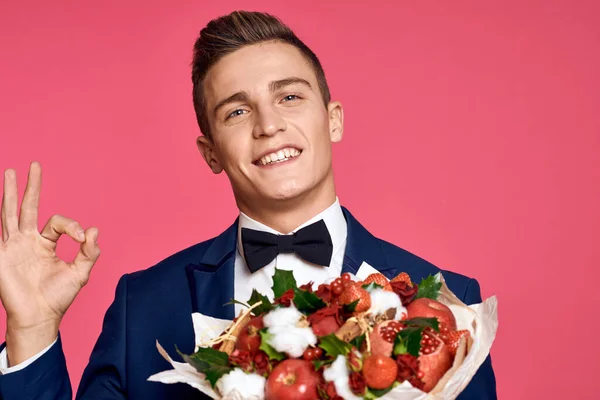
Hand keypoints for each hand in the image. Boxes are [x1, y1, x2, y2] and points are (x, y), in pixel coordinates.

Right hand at [0, 161, 99, 364]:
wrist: (39, 317)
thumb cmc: (58, 297)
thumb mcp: (79, 273)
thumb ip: (89, 252)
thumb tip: (95, 231)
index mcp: (45, 243)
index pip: (57, 222)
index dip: (71, 225)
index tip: (82, 237)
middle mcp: (27, 241)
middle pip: (27, 207)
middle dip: (30, 186)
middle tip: (33, 165)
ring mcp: (12, 246)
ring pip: (9, 213)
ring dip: (8, 193)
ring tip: (9, 171)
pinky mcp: (1, 256)